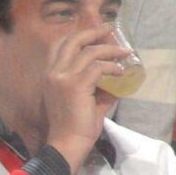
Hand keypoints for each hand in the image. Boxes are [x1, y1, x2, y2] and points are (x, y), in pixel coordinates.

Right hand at [42, 22, 128, 169]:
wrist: (67, 144)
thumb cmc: (74, 127)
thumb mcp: (85, 101)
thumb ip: (96, 87)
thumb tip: (114, 79)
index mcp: (50, 75)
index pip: (60, 44)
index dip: (80, 36)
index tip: (97, 35)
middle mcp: (54, 72)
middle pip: (73, 40)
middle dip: (94, 32)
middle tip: (110, 30)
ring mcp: (63, 77)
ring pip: (90, 52)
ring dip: (110, 50)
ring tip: (124, 53)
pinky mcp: (76, 85)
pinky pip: (98, 67)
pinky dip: (112, 67)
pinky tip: (120, 72)